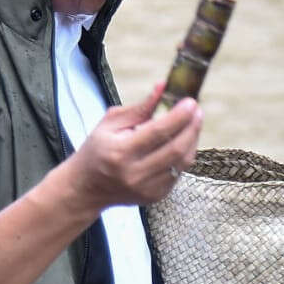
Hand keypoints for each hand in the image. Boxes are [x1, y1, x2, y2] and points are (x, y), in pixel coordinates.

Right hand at [64, 83, 200, 209]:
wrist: (86, 188)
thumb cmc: (97, 150)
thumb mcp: (110, 123)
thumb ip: (140, 107)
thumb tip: (163, 87)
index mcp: (120, 152)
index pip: (158, 132)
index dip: (179, 116)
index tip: (190, 101)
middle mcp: (135, 173)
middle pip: (176, 148)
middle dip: (192, 126)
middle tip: (196, 109)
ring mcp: (147, 188)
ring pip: (182, 162)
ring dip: (193, 139)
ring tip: (194, 122)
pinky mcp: (156, 196)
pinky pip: (180, 172)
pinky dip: (186, 154)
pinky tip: (184, 140)